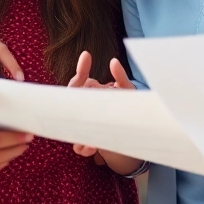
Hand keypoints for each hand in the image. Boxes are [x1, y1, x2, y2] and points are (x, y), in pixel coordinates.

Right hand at [65, 51, 142, 174]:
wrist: (132, 137)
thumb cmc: (125, 111)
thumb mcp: (127, 94)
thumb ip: (121, 77)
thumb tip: (113, 61)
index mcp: (89, 95)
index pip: (78, 82)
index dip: (81, 70)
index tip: (87, 56)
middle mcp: (82, 110)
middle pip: (71, 103)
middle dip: (77, 103)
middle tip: (90, 98)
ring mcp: (82, 128)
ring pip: (71, 127)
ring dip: (80, 128)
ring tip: (92, 128)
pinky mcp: (86, 145)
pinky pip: (78, 147)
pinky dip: (84, 147)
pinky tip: (94, 145)